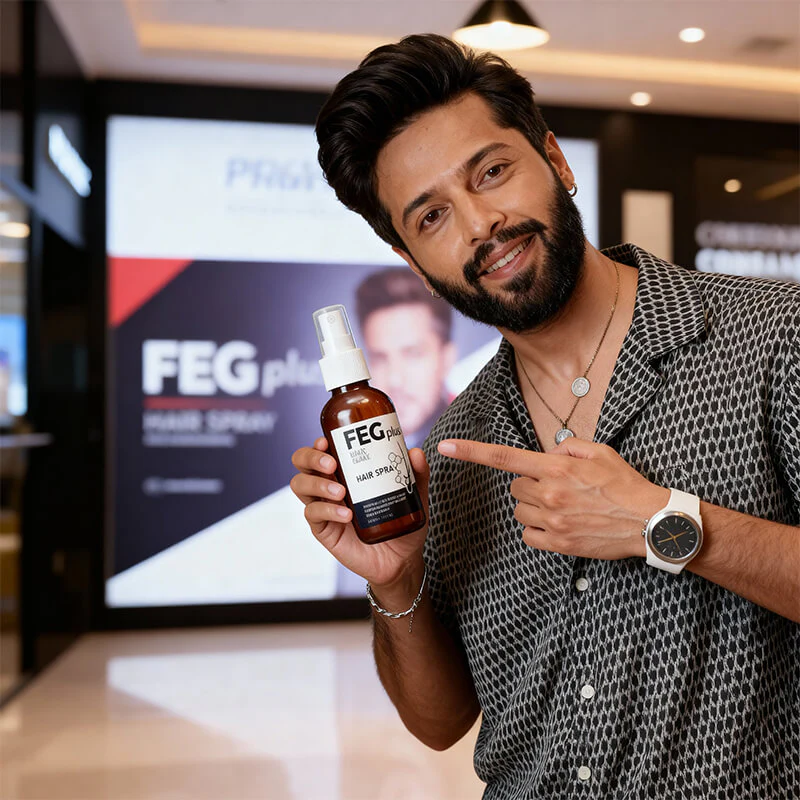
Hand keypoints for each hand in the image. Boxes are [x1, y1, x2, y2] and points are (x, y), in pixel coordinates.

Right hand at [290, 437, 429, 587]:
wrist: (401, 559)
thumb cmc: (401, 522)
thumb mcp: (412, 495)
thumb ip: (416, 474)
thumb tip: (416, 452)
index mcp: (345, 471)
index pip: (321, 450)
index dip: (318, 443)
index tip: (328, 440)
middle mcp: (328, 485)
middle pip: (302, 463)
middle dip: (311, 458)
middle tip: (331, 464)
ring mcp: (324, 507)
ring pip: (300, 486)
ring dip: (317, 484)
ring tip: (341, 492)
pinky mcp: (323, 529)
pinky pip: (313, 514)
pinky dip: (328, 511)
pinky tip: (346, 515)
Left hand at [437, 437, 668, 559]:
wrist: (649, 521)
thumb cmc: (625, 483)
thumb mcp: (598, 451)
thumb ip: (566, 447)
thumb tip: (546, 455)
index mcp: (555, 468)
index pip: (503, 457)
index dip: (470, 451)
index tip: (445, 446)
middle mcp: (549, 494)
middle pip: (515, 486)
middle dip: (531, 484)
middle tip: (559, 487)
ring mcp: (552, 522)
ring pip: (520, 510)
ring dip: (534, 506)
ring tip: (564, 506)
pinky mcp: (558, 544)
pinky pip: (528, 534)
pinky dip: (539, 529)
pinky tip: (561, 524)